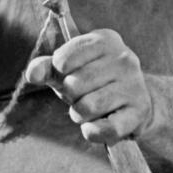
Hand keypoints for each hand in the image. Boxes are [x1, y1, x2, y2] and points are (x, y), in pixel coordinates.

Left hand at [25, 29, 152, 144]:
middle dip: (70, 96)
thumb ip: (47, 67)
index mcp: (104, 40)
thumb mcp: (68, 68)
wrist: (135, 100)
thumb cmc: (94, 80)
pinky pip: (104, 128)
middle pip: (73, 85)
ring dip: (80, 114)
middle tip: (82, 95)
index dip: (59, 73)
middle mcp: (123, 58)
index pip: (63, 60)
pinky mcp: (139, 111)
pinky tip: (96, 125)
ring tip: (90, 109)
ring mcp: (134, 84)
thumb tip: (33, 74)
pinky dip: (92, 132)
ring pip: (87, 107)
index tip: (70, 74)